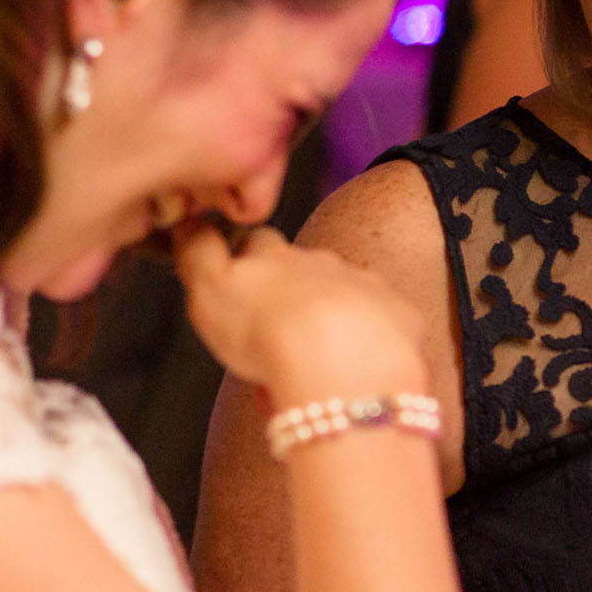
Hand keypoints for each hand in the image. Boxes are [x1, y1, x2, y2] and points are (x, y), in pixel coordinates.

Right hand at [173, 220, 426, 399]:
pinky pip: (385, 322)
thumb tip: (191, 225)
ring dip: (334, 317)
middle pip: (305, 269)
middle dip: (295, 291)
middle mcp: (322, 262)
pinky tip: (358, 366)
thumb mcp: (208, 289)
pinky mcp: (400, 315)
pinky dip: (373, 339)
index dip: (247, 262)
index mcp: (273, 256)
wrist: (341, 361)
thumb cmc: (266, 331)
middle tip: (280, 330)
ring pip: (347, 294)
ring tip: (319, 356)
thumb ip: (198, 254)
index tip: (241, 285)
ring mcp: (365, 285)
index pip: (256, 244)